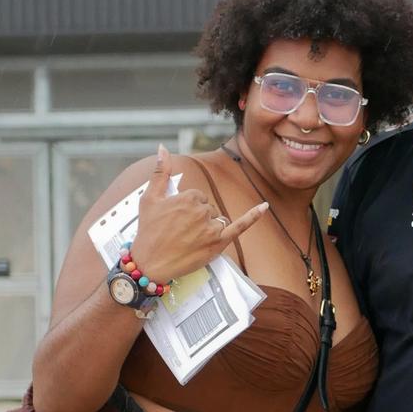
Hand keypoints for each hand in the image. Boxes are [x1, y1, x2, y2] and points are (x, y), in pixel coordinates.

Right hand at [129, 145, 267, 281]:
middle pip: (208, 207)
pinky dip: (253, 216)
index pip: (197, 196)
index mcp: (188, 198)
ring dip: (208, 226)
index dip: (186, 207)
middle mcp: (202, 211)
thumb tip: (162, 148)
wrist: (149, 264)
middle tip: (179, 231)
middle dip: (197, 217)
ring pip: (218, 218)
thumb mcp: (149, 198)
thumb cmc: (148, 231)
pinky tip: (264, 206)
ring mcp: (212, 228)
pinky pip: (240, 226)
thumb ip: (160, 171)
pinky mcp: (219, 242)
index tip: (175, 218)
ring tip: (189, 239)